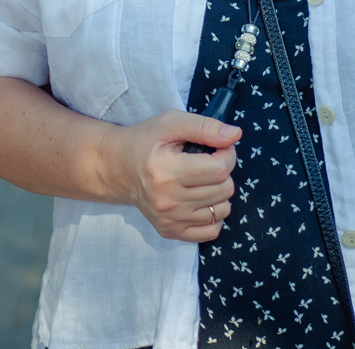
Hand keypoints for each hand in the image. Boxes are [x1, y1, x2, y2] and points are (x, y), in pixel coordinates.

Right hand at [98, 110, 240, 242]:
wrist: (119, 168)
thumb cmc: (146, 141)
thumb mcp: (172, 122)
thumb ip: (205, 126)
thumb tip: (235, 135)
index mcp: (166, 171)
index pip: (219, 169)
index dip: (227, 154)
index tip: (219, 148)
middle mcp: (167, 200)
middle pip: (223, 190)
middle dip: (224, 172)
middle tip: (209, 161)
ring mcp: (169, 219)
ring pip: (222, 210)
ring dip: (220, 193)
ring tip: (203, 180)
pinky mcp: (170, 231)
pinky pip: (211, 231)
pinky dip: (214, 215)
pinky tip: (202, 199)